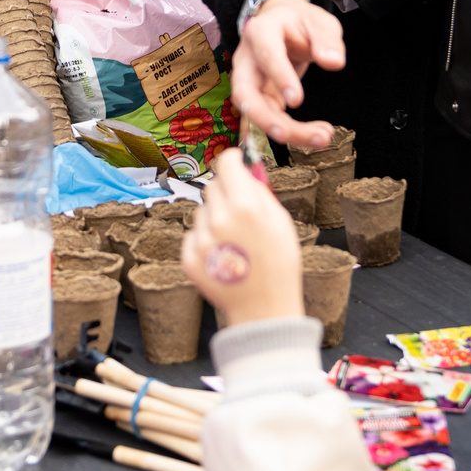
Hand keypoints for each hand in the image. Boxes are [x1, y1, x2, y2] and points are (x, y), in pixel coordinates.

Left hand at [180, 153, 303, 325]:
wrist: (263, 309)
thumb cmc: (278, 265)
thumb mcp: (281, 222)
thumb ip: (261, 191)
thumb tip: (247, 169)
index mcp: (244, 207)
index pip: (226, 164)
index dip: (232, 160)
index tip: (235, 163)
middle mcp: (218, 220)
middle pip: (213, 187)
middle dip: (226, 193)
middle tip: (241, 213)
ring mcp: (201, 241)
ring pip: (202, 212)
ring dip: (215, 218)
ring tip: (235, 242)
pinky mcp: (189, 258)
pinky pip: (193, 235)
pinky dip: (205, 240)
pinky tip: (223, 256)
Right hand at [231, 0, 344, 149]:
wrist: (283, 24)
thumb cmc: (301, 23)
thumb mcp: (319, 22)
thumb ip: (327, 40)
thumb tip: (333, 62)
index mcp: (261, 31)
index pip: (266, 55)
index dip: (279, 77)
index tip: (297, 100)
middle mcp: (247, 58)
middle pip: (244, 93)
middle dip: (264, 117)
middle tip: (288, 134)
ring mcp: (248, 80)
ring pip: (254, 112)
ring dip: (283, 130)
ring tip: (320, 138)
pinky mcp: (258, 97)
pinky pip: (268, 118)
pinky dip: (291, 131)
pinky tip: (316, 135)